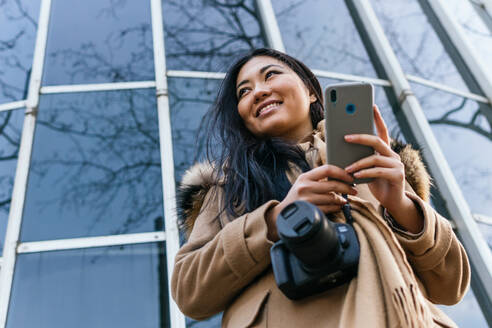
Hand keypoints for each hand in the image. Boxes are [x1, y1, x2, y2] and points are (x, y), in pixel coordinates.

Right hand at [266, 165, 356, 240]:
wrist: (284, 213)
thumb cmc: (297, 196)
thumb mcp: (303, 183)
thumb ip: (318, 178)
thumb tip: (340, 175)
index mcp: (305, 177)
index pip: (327, 169)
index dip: (342, 173)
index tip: (350, 177)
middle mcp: (305, 186)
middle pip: (333, 184)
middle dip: (347, 187)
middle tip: (353, 190)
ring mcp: (307, 199)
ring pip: (332, 197)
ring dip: (342, 199)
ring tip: (344, 199)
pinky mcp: (310, 210)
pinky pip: (329, 208)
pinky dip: (336, 207)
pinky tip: (338, 206)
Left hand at [344, 105, 422, 232]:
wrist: (392, 202)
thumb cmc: (376, 183)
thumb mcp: (365, 168)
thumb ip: (358, 158)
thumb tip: (341, 147)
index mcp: (385, 151)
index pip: (382, 130)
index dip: (377, 118)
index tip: (372, 105)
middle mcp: (393, 155)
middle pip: (377, 141)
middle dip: (360, 137)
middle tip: (345, 137)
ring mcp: (397, 165)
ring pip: (375, 158)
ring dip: (358, 163)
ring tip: (346, 168)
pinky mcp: (397, 176)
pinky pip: (378, 172)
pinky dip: (365, 173)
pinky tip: (355, 175)